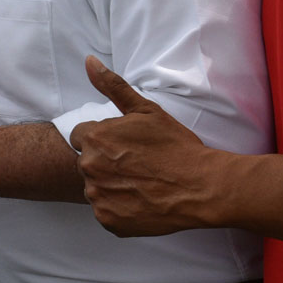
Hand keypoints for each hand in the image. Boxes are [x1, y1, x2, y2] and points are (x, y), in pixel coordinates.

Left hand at [73, 56, 226, 237]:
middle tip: (137, 165)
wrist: (201, 186)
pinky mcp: (108, 221)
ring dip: (111, 186)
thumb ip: (112, 85)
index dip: (104, 141)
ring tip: (141, 183)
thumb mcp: (146, 110)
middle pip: (87, 163)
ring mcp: (97, 196)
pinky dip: (119, 208)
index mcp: (94, 137)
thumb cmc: (175, 146)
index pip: (81, 137)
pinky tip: (141, 201)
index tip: (126, 147)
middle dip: (105, 162)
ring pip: (96, 188)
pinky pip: (105, 212)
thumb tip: (89, 61)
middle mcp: (89, 167)